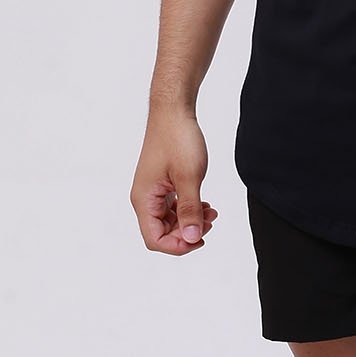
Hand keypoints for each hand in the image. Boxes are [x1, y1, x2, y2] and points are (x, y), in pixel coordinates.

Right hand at [130, 108, 218, 254]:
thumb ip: (190, 210)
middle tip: (211, 223)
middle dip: (187, 232)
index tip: (201, 239)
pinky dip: (188, 208)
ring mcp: (153, 189)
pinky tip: (204, 204)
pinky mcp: (162, 182)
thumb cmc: (178, 138)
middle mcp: (144, 197)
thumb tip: (192, 239)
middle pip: (162, 232)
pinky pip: (172, 205)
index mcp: (144, 199)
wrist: (174, 110)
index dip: (177, 245)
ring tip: (211, 213)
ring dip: (190, 221)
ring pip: (169, 219)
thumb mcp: (189, 176)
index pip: (154, 239)